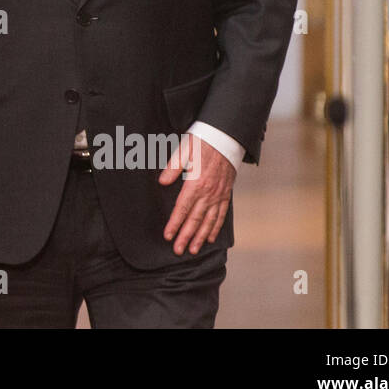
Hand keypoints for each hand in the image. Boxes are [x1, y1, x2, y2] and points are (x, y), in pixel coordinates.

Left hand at [158, 134, 234, 254]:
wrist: (227, 137)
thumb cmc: (202, 142)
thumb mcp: (184, 150)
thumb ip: (173, 167)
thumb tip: (162, 182)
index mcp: (196, 183)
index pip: (183, 208)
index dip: (175, 223)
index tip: (168, 236)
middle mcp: (208, 192)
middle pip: (195, 219)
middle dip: (186, 236)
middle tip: (178, 251)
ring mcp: (219, 194)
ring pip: (209, 220)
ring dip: (200, 236)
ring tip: (194, 250)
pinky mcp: (226, 193)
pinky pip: (221, 214)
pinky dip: (215, 227)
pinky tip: (210, 237)